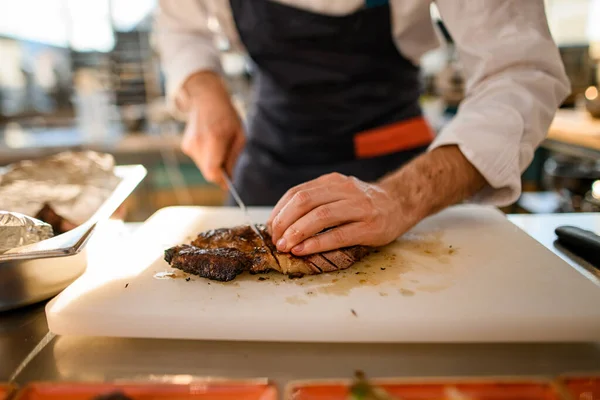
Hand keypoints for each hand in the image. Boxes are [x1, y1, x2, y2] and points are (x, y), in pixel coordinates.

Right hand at [180, 71, 244, 186]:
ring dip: (214, 165)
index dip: (221, 181)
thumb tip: (231, 177)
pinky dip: (207, 158)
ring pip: (203, 167)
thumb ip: (234, 157)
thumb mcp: (239, 134)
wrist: (205, 99)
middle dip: (220, 173)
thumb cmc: (226, 116)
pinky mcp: (186, 146)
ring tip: (220, 148)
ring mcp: (189, 145)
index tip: (229, 184)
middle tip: (229, 164)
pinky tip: (212, 144)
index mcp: (214, 138)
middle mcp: (198, 143)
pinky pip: (199, 160)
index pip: (212, 171)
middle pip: (208, 172)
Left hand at [267, 173, 409, 255]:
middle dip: (285, 221)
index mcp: (332, 181)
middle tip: (276, 239)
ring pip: (321, 216)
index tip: (271, 228)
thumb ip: (317, 201)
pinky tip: (304, 250)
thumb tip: (282, 222)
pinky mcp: (370, 227)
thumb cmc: (363, 204)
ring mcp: (359, 207)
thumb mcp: (340, 193)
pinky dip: (318, 243)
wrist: (401, 203)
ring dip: (298, 232)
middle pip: (305, 201)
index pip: (297, 192)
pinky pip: (339, 235)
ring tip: (286, 246)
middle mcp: (345, 190)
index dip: (280, 211)